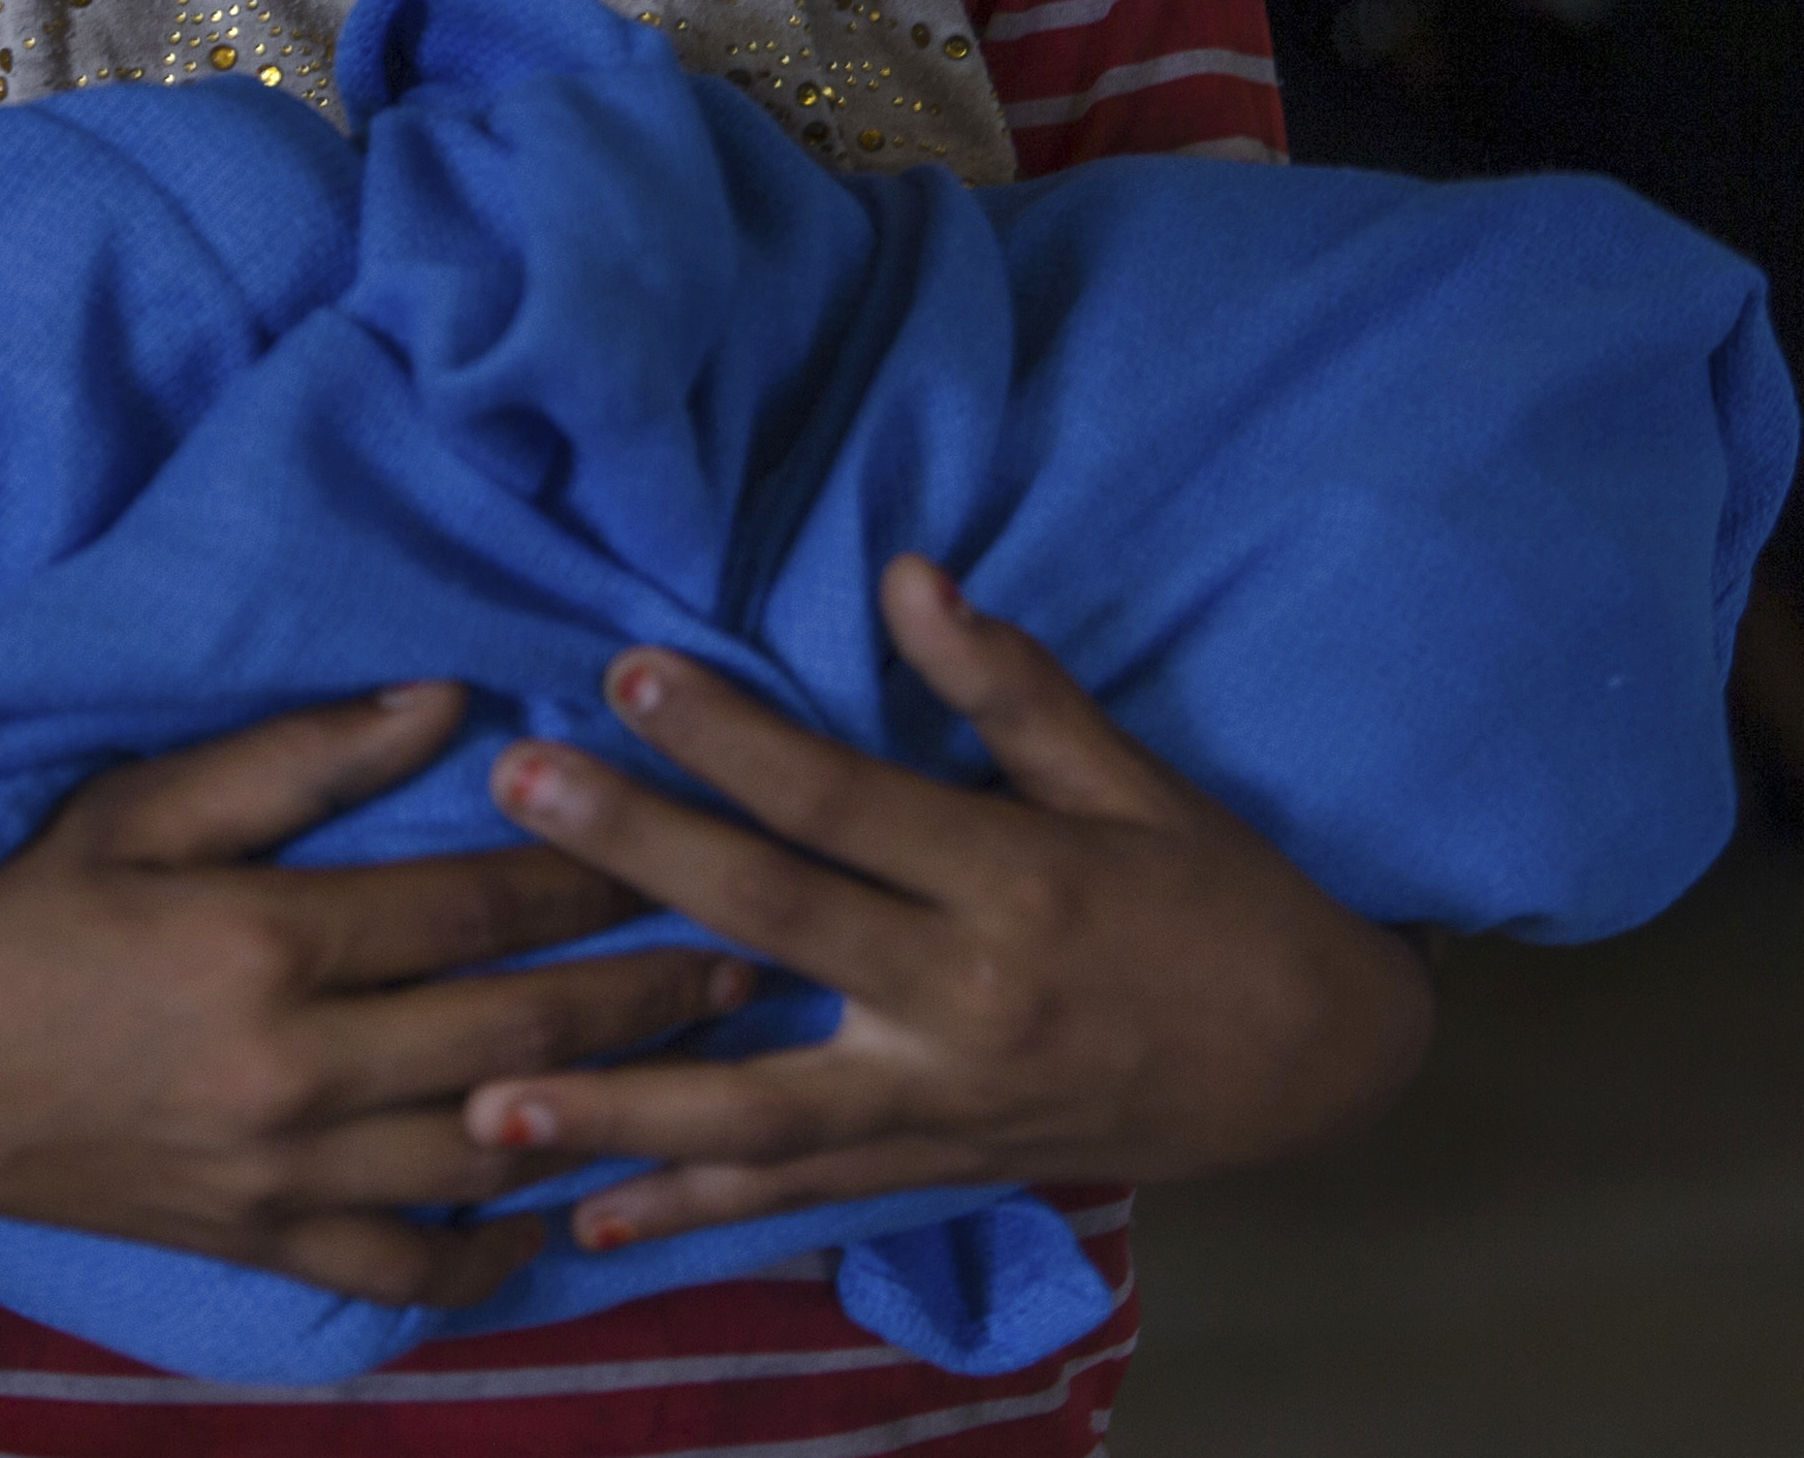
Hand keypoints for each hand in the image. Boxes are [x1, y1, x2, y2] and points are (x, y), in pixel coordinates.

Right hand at [0, 683, 758, 1307]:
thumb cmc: (4, 913)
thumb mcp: (133, 804)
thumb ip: (296, 757)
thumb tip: (447, 701)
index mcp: (266, 940)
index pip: (477, 906)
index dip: (591, 870)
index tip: (683, 833)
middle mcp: (294, 1068)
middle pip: (522, 1034)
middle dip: (653, 993)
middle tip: (757, 955)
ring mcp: (283, 1174)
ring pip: (494, 1151)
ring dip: (616, 1115)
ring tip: (715, 1075)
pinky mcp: (259, 1242)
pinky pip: (410, 1266)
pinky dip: (495, 1253)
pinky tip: (561, 1221)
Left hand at [459, 559, 1432, 1252]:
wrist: (1316, 1066)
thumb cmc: (1220, 901)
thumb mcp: (1131, 781)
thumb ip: (1009, 689)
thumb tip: (906, 576)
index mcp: (1013, 885)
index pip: (841, 800)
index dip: (729, 734)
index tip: (622, 673)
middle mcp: (965, 1000)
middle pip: (774, 922)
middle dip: (636, 860)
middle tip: (515, 796)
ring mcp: (943, 1101)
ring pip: (760, 1108)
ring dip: (621, 1105)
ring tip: (488, 1097)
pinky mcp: (936, 1169)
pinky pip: (797, 1199)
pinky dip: (693, 1215)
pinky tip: (584, 1227)